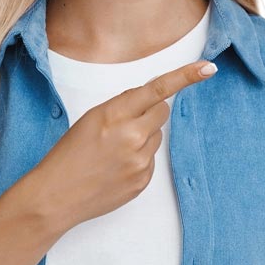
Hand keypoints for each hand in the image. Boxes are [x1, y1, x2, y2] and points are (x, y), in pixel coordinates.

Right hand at [28, 59, 217, 231]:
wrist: (56, 196)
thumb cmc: (69, 155)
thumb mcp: (91, 119)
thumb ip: (122, 107)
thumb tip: (149, 100)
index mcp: (114, 114)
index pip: (157, 89)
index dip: (185, 76)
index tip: (207, 68)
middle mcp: (131, 136)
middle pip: (162, 112)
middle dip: (149, 114)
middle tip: (124, 125)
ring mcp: (140, 161)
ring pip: (156, 137)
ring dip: (142, 138)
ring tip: (113, 152)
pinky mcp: (143, 181)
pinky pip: (151, 160)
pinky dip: (138, 160)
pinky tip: (116, 168)